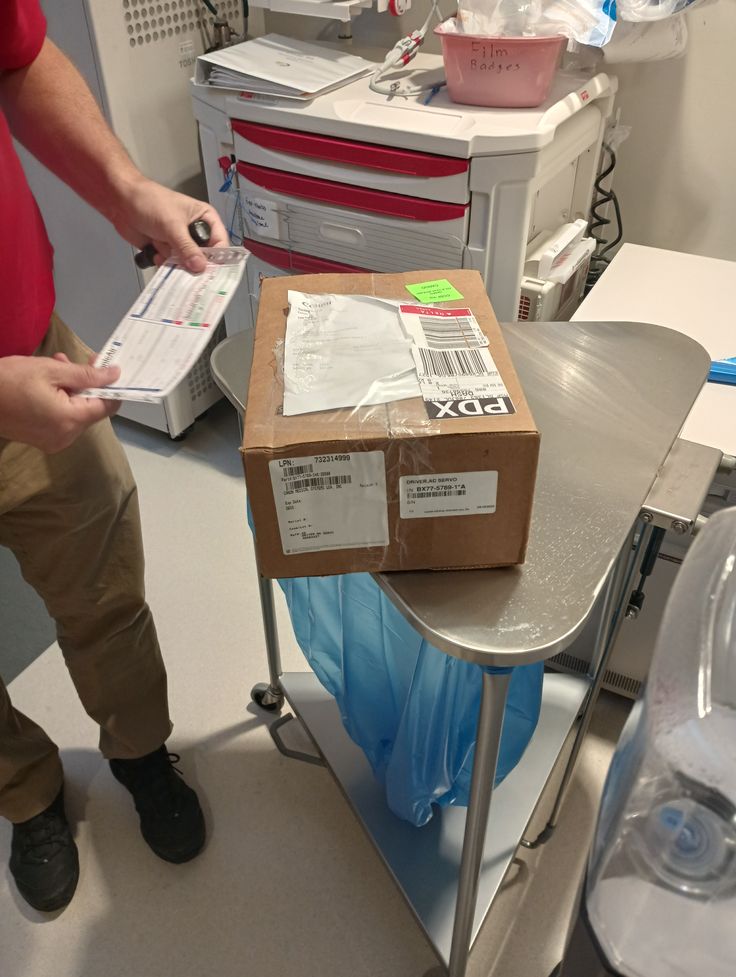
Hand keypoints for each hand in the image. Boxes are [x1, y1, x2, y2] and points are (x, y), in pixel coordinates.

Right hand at [0, 355, 120, 452]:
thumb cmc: (8, 380)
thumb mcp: (51, 370)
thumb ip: (87, 375)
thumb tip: (115, 375)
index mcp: (70, 421)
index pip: (107, 406)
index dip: (110, 386)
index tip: (104, 367)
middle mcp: (66, 437)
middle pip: (90, 409)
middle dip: (84, 384)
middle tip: (67, 361)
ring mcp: (53, 441)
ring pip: (76, 412)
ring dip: (70, 389)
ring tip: (53, 366)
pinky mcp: (42, 440)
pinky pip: (61, 419)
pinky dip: (60, 401)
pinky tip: (46, 383)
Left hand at [111, 177, 229, 273]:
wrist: (121, 202)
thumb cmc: (149, 201)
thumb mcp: (172, 224)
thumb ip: (187, 247)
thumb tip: (200, 266)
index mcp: (205, 219)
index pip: (220, 243)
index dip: (218, 258)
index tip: (212, 271)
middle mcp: (195, 232)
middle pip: (204, 258)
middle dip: (194, 264)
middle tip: (188, 269)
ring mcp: (181, 243)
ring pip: (187, 264)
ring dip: (175, 263)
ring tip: (163, 251)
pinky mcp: (167, 251)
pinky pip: (172, 266)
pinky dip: (164, 264)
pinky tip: (156, 253)